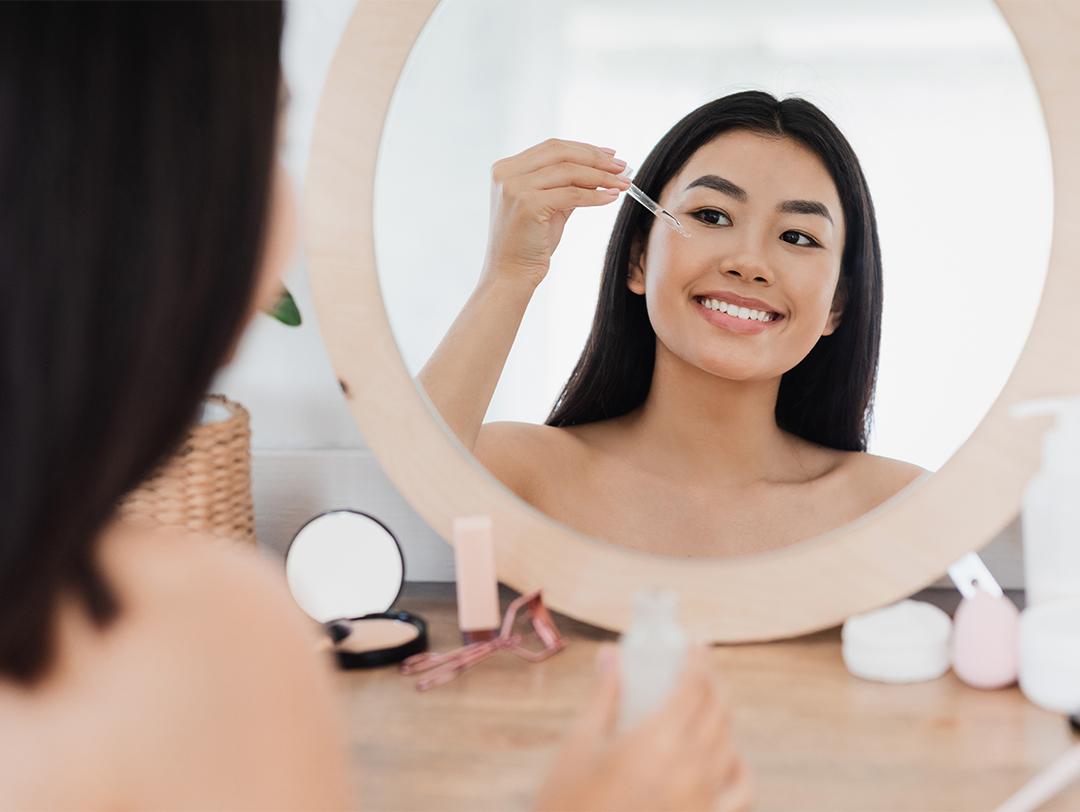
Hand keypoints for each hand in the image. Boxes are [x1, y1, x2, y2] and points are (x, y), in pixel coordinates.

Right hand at [482, 138, 629, 289]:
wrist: (510, 275)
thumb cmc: (528, 244)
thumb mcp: (547, 206)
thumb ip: (566, 185)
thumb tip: (600, 170)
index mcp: (506, 169)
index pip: (552, 148)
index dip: (585, 148)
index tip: (610, 155)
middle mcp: (506, 174)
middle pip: (560, 152)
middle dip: (596, 158)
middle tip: (622, 167)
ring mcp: (515, 188)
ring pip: (568, 171)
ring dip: (601, 176)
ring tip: (623, 184)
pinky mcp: (527, 205)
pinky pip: (571, 194)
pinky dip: (594, 195)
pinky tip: (610, 198)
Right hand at [536, 645, 752, 811]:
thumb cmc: (569, 802)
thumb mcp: (580, 745)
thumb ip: (605, 696)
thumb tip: (611, 655)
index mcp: (658, 740)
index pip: (695, 686)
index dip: (699, 659)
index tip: (694, 643)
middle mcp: (691, 766)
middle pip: (718, 709)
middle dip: (712, 681)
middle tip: (698, 668)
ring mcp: (704, 799)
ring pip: (729, 743)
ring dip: (721, 717)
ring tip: (705, 706)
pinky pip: (740, 790)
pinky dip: (739, 767)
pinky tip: (726, 756)